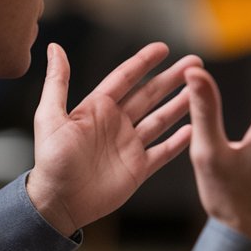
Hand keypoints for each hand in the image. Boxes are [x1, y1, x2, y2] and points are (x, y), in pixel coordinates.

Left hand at [26, 42, 199, 236]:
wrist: (58, 202)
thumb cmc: (51, 161)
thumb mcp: (51, 117)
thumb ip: (57, 82)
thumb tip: (55, 47)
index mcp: (97, 108)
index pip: (125, 78)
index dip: (143, 62)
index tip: (163, 48)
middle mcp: (116, 123)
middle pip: (150, 95)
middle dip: (172, 78)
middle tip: (195, 63)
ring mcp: (129, 146)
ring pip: (161, 119)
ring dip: (180, 105)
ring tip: (200, 91)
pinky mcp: (138, 168)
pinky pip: (163, 152)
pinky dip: (178, 142)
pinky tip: (194, 130)